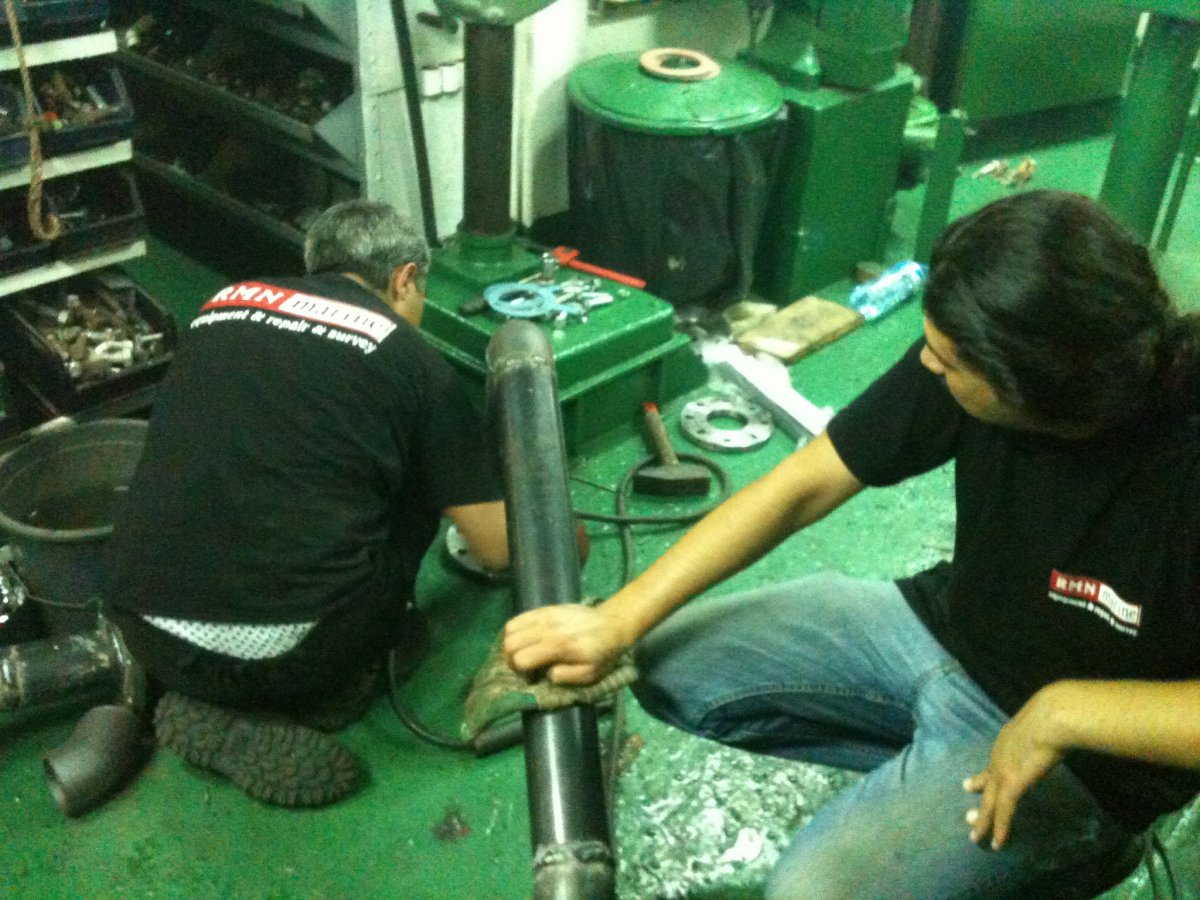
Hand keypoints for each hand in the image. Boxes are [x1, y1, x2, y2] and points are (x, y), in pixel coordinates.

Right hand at [503, 603, 629, 685]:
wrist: (613, 623)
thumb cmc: (602, 653)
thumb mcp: (591, 673)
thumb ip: (567, 677)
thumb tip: (547, 674)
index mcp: (558, 646)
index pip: (521, 659)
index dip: (521, 673)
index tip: (532, 678)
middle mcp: (547, 628)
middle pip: (510, 643)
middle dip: (511, 659)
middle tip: (525, 666)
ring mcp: (545, 615)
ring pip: (510, 628)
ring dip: (511, 644)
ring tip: (524, 652)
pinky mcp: (545, 608)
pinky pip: (519, 617)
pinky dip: (515, 630)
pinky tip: (525, 639)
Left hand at [964, 688, 1065, 850]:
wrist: (1052, 716)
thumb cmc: (1054, 715)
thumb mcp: (1042, 723)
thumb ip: (1041, 733)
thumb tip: (1053, 732)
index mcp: (1007, 741)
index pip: (995, 763)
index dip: (985, 777)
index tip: (973, 784)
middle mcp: (999, 756)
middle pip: (987, 783)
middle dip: (979, 801)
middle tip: (967, 815)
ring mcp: (1003, 770)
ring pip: (990, 802)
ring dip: (983, 821)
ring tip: (975, 837)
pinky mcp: (1012, 783)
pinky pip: (1004, 811)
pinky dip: (1000, 828)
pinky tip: (997, 842)